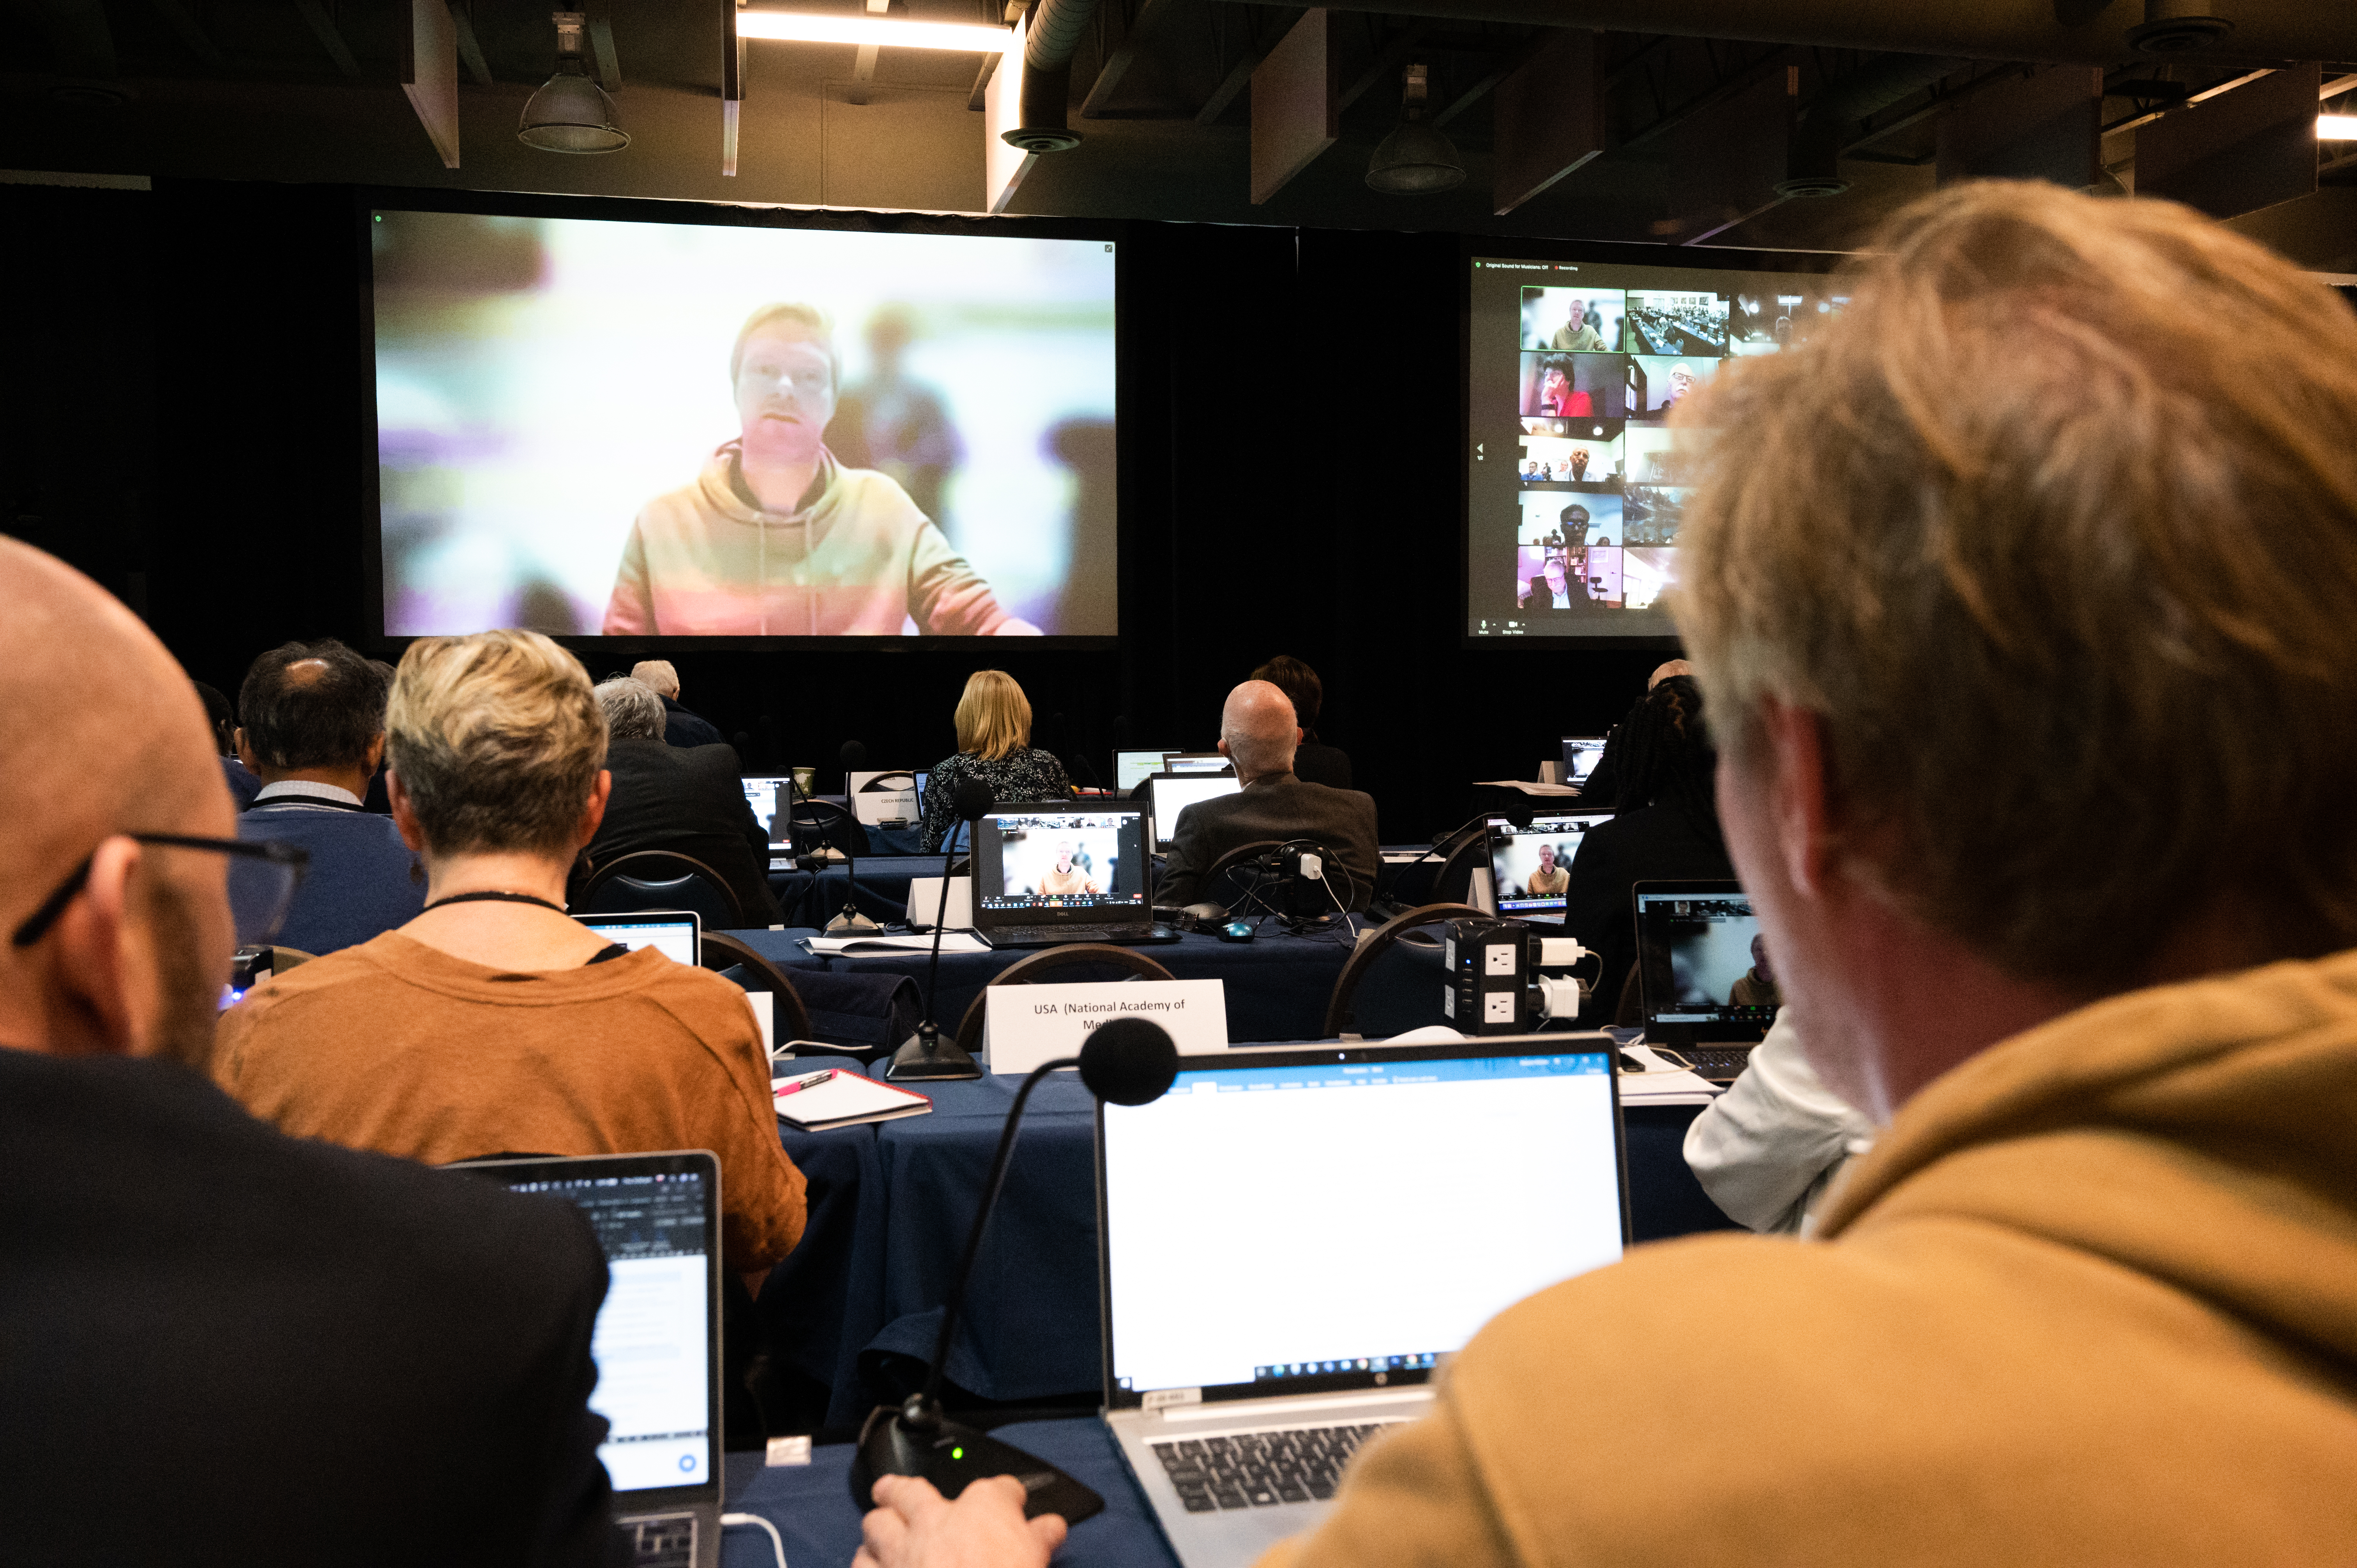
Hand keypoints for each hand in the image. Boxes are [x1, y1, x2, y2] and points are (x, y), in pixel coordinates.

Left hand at [854, 1474, 1067, 1567]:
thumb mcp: (1036, 1558)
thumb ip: (1041, 1538)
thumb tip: (1052, 1527)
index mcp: (981, 1509)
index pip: (998, 1488)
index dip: (1005, 1494)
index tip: (1010, 1500)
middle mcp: (935, 1521)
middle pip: (909, 1490)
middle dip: (901, 1487)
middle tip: (894, 1489)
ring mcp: (903, 1551)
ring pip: (876, 1525)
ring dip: (878, 1528)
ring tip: (879, 1529)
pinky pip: (861, 1565)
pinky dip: (866, 1564)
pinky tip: (872, 1566)